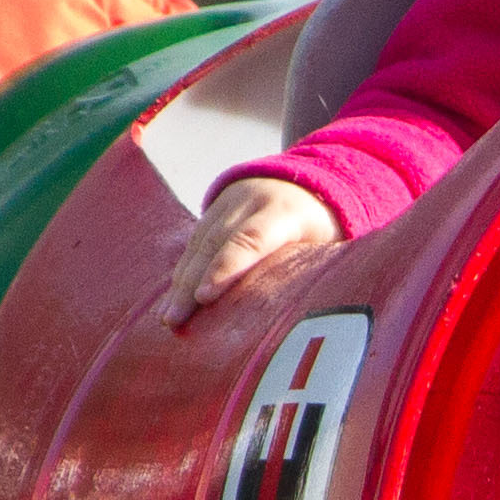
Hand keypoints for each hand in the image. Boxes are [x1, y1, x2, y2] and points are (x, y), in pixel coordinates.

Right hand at [162, 179, 341, 325]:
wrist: (303, 179)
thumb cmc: (323, 225)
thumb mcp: (331, 241)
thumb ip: (317, 268)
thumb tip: (311, 316)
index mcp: (284, 211)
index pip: (250, 240)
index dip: (225, 267)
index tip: (204, 297)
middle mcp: (249, 203)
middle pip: (215, 245)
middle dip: (192, 284)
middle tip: (174, 320)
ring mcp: (226, 204)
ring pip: (198, 244)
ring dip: (180, 283)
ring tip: (168, 318)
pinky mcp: (212, 211)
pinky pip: (193, 243)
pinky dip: (182, 273)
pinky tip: (170, 300)